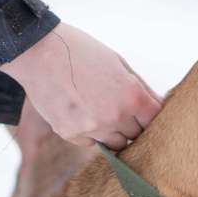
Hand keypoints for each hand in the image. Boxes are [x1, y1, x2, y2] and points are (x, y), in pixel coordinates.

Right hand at [0, 23, 161, 149]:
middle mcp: (116, 116)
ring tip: (98, 109)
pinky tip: (80, 111)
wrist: (39, 52)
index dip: (151, 116)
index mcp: (133, 96)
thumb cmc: (82, 52)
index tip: (144, 112)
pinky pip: (91, 143)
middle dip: (133, 124)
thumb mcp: (119, 63)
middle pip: (137, 135)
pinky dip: (90, 133)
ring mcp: (93, 128)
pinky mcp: (71, 135)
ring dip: (113, 132)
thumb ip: (141, 88)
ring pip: (116, 144)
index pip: (155, 121)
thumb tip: (158, 107)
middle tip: (118, 107)